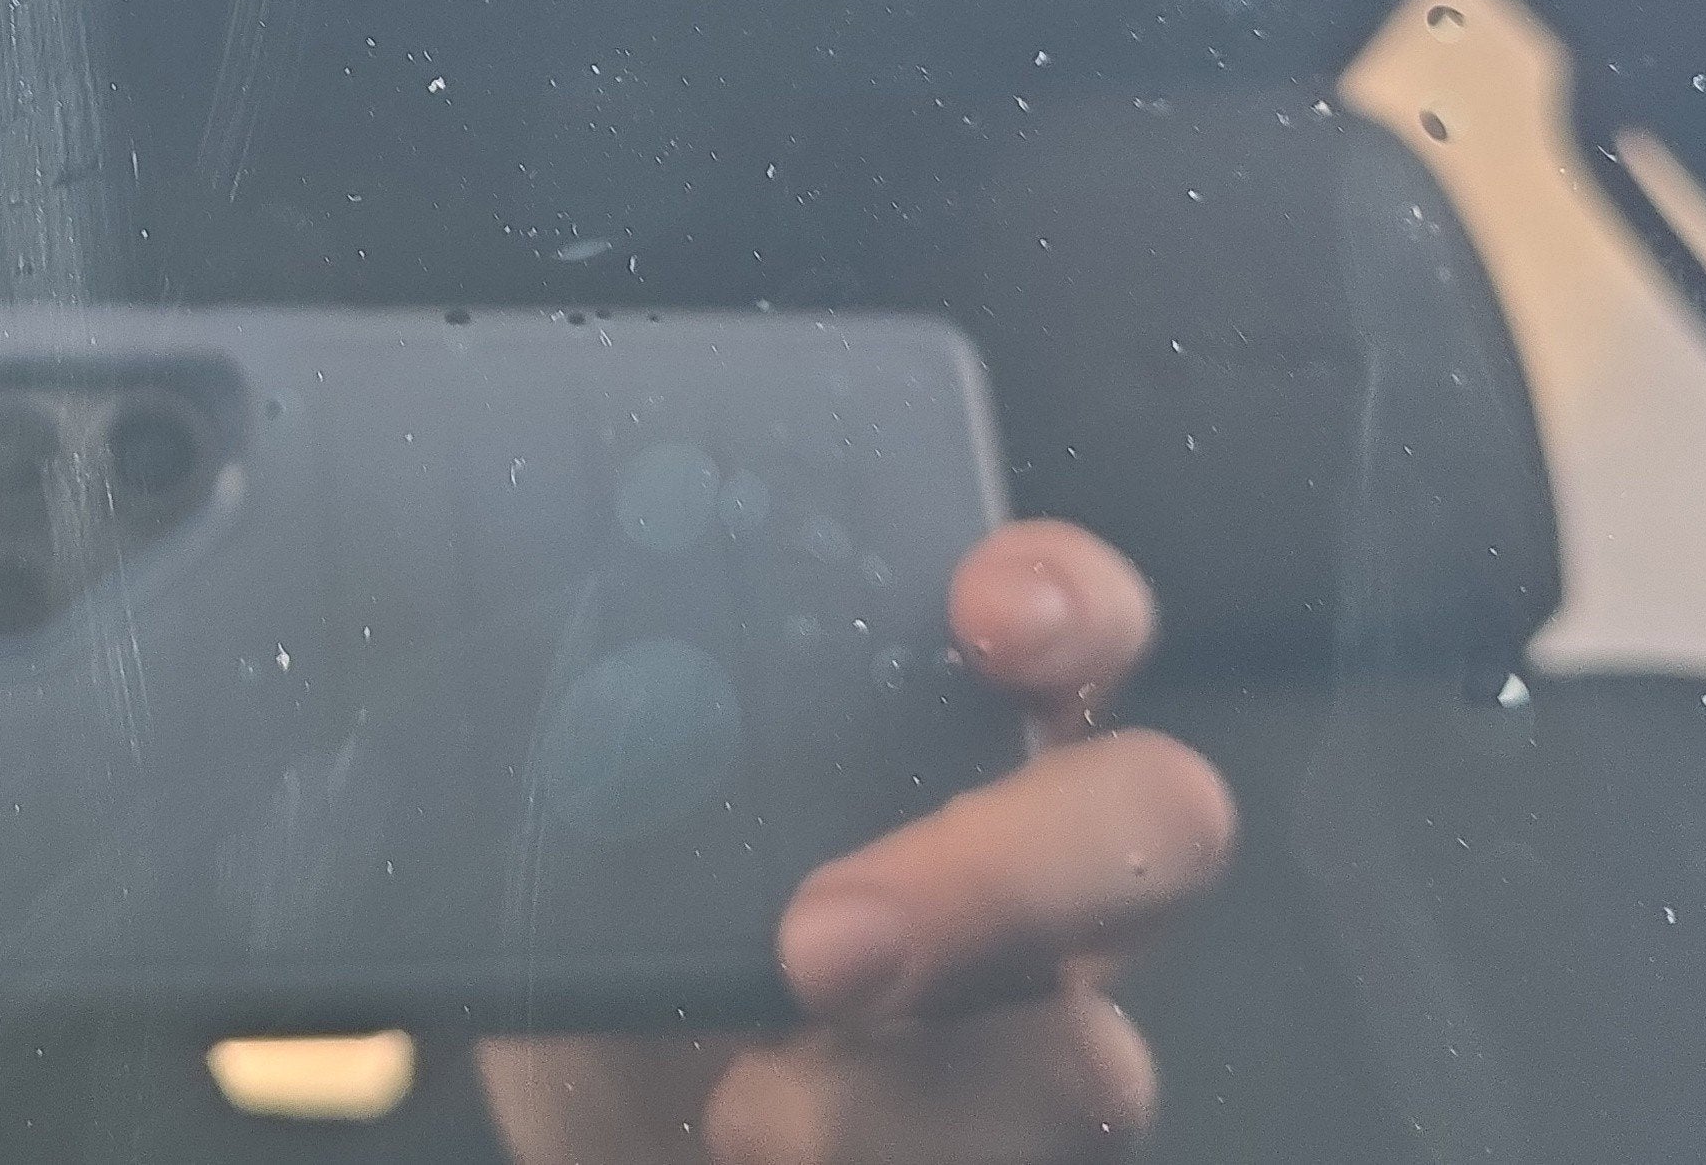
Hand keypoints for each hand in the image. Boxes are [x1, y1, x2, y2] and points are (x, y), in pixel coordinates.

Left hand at [476, 521, 1232, 1164]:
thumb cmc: (603, 943)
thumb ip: (613, 741)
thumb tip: (550, 669)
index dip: (1063, 596)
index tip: (983, 615)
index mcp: (934, 721)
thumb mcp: (581, 821)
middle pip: (1155, 820)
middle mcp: (1027, 858)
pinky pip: (1011, 1160)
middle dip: (1006, 876)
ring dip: (896, 1095)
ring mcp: (1042, 1030)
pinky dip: (875, 1161)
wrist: (607, 1130)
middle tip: (829, 944)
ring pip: (1084, 1057)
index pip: (1068, 612)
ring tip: (744, 1108)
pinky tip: (755, 1150)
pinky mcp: (1011, 1147)